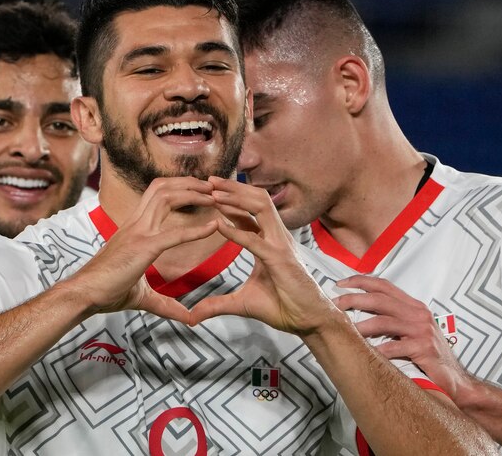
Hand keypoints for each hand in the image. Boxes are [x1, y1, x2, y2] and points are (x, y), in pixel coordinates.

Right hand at [63, 177, 218, 322]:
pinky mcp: (143, 248)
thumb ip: (167, 304)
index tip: (202, 193)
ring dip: (193, 194)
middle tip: (214, 188)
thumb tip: (188, 318)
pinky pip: (174, 234)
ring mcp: (138, 232)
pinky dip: (197, 229)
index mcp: (134, 228)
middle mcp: (135, 224)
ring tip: (215, 197)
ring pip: (166, 197)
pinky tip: (215, 227)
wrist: (84, 294)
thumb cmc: (107, 292)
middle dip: (189, 183)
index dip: (180, 189)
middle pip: (163, 188)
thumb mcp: (144, 295)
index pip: (158, 196)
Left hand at [189, 177, 338, 335]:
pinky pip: (255, 239)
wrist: (309, 321)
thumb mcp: (242, 304)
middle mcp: (277, 237)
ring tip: (213, 192)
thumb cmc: (283, 307)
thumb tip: (193, 316)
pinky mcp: (280, 259)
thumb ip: (217, 305)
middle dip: (233, 187)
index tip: (208, 192)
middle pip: (257, 199)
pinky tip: (218, 224)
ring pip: (261, 207)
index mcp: (270, 241)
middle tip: (208, 180)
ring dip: (236, 197)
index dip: (230, 200)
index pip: (249, 212)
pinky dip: (236, 230)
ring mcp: (280, 245)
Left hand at [333, 275, 475, 397]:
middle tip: (334, 306)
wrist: (454, 378)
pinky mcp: (422, 349)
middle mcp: (418, 313)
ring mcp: (421, 330)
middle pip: (379, 299)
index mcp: (414, 306)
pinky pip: (393, 348)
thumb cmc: (428, 354)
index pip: (384, 285)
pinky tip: (364, 354)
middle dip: (353, 299)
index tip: (340, 283)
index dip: (360, 281)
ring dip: (360, 326)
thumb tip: (359, 311)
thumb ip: (393, 317)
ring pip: (383, 322)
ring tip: (343, 331)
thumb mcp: (412, 329)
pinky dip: (376, 351)